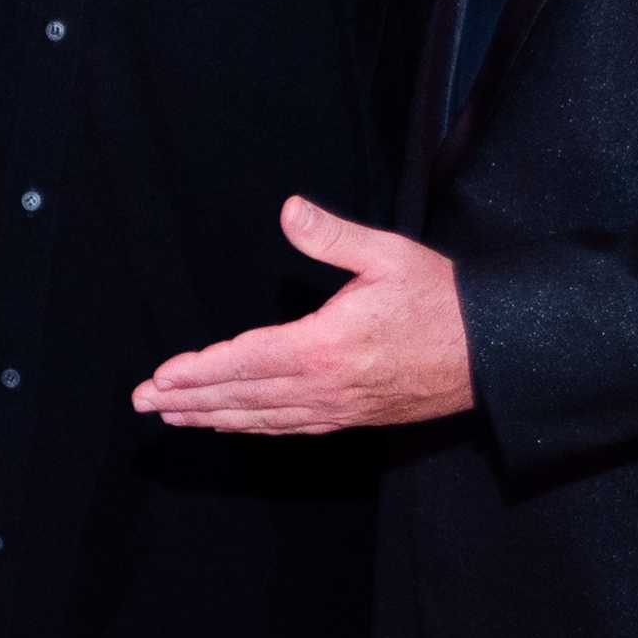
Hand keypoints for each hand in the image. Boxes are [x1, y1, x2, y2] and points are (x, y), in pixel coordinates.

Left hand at [135, 198, 476, 433]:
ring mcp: (337, 408)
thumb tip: (289, 209)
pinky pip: (289, 427)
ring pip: (261, 418)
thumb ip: (332, 236)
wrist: (493, 352)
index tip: (161, 376)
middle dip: (189, 400)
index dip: (199, 371)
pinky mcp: (351, 418)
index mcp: (325, 346)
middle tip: (145, 402)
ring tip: (173, 417)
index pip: (245, 361)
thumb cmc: (441, 300)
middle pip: (241, 396)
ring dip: (212, 417)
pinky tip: (231, 423)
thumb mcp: (387, 255)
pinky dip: (253, 426)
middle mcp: (324, 386)